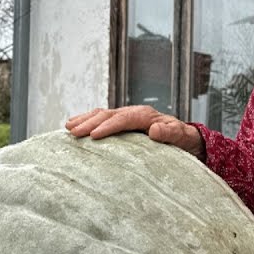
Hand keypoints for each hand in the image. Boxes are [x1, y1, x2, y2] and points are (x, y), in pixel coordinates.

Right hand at [65, 105, 204, 157]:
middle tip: (73, 132)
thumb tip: (154, 130)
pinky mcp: (122, 122)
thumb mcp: (181, 138)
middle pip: (108, 114)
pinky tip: (74, 126)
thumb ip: (170, 134)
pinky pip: (102, 119)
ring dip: (84, 119)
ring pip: (101, 114)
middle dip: (89, 122)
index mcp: (146, 116)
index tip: (93, 136)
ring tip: (68, 127)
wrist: (186, 138)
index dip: (108, 126)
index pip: (123, 119)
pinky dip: (87, 121)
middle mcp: (134, 113)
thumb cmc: (183, 140)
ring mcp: (126, 116)